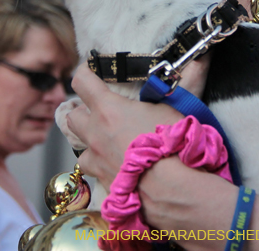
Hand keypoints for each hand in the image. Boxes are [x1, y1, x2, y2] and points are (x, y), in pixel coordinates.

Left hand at [66, 66, 184, 190]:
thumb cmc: (169, 144)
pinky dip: (103, 169)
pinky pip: (95, 173)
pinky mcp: (103, 182)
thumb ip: (166, 94)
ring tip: (106, 146)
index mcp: (108, 109)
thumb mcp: (170, 110)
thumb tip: (185, 73)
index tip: (88, 70)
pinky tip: (118, 169)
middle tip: (97, 113)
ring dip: (91, 145)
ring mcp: (97, 160)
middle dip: (82, 113)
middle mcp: (95, 133)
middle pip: (73, 117)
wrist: (169, 187)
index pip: (82, 82)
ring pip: (81, 150)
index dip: (84, 73)